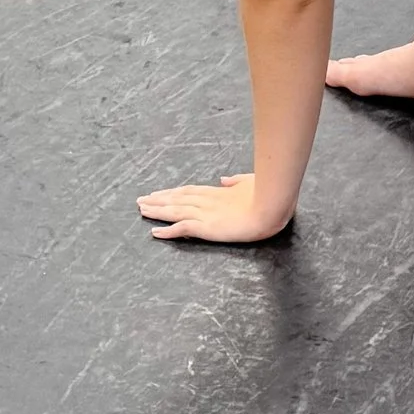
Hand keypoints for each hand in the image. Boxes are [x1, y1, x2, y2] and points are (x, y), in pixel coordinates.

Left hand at [138, 172, 291, 243]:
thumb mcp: (250, 182)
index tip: (159, 193)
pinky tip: (154, 233)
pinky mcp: (207, 227)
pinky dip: (167, 231)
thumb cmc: (267, 193)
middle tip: (141, 200)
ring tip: (142, 210)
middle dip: (158, 200)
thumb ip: (235, 181)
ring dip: (157, 211)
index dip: (172, 192)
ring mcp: (206, 214)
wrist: (272, 206)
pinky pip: (182, 229)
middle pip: (177, 199)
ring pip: (175, 211)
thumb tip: (223, 180)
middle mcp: (207, 201)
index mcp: (218, 192)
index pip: (189, 191)